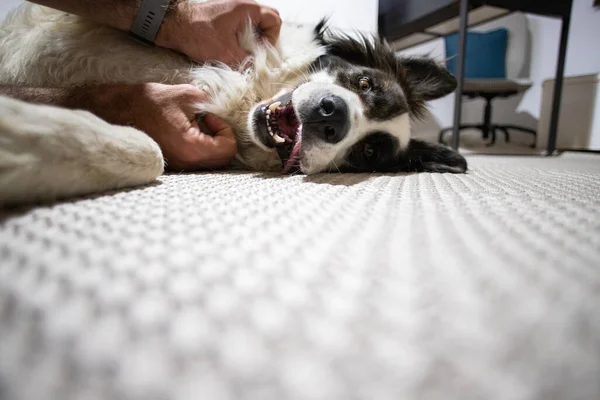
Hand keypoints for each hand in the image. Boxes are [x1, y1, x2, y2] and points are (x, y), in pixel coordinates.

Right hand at [125, 83, 236, 170]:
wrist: (121, 111)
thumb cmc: (153, 102)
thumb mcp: (190, 96)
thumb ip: (214, 106)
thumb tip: (226, 114)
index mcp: (191, 147)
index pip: (229, 148)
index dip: (225, 130)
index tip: (211, 117)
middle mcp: (187, 163)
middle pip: (224, 158)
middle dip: (222, 138)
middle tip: (207, 121)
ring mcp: (181, 166)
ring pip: (213, 161)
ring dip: (213, 143)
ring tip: (197, 125)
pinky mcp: (176, 165)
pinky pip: (200, 161)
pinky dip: (202, 148)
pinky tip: (189, 132)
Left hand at [155, 0, 281, 65]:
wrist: (172, 25)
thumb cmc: (199, 34)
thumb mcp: (227, 53)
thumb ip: (247, 62)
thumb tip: (259, 71)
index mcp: (248, 9)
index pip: (274, 20)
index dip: (272, 39)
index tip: (262, 53)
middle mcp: (243, 7)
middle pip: (266, 23)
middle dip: (263, 42)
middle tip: (255, 56)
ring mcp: (234, 11)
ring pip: (254, 28)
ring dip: (251, 43)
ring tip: (242, 56)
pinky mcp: (225, 18)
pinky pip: (242, 29)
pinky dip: (241, 41)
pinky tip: (232, 52)